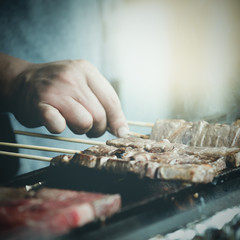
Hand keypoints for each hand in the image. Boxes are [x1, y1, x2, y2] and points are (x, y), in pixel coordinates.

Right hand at [11, 59, 128, 136]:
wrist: (22, 81)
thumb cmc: (59, 88)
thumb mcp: (83, 84)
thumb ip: (102, 102)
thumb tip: (121, 129)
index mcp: (87, 71)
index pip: (111, 100)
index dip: (118, 120)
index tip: (120, 132)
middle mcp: (72, 78)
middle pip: (99, 115)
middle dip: (97, 128)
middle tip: (89, 127)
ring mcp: (55, 90)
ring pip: (84, 122)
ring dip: (80, 129)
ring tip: (72, 122)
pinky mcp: (39, 105)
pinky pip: (59, 126)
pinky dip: (59, 128)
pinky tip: (56, 121)